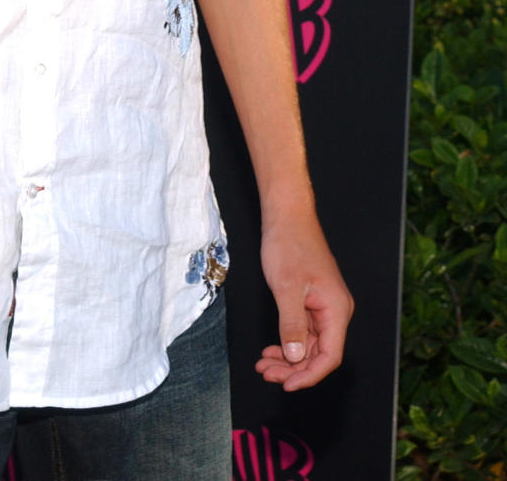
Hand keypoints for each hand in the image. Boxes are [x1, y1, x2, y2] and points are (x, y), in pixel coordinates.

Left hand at [256, 214, 352, 390]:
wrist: (287, 215)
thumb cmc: (289, 244)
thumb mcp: (287, 288)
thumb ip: (291, 325)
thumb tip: (296, 358)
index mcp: (336, 309)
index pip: (329, 356)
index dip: (309, 375)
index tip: (286, 385)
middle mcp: (335, 311)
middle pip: (319, 354)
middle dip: (293, 369)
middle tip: (266, 374)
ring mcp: (324, 306)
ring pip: (309, 345)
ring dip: (288, 358)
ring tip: (264, 365)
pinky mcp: (312, 301)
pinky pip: (303, 331)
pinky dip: (287, 342)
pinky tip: (271, 350)